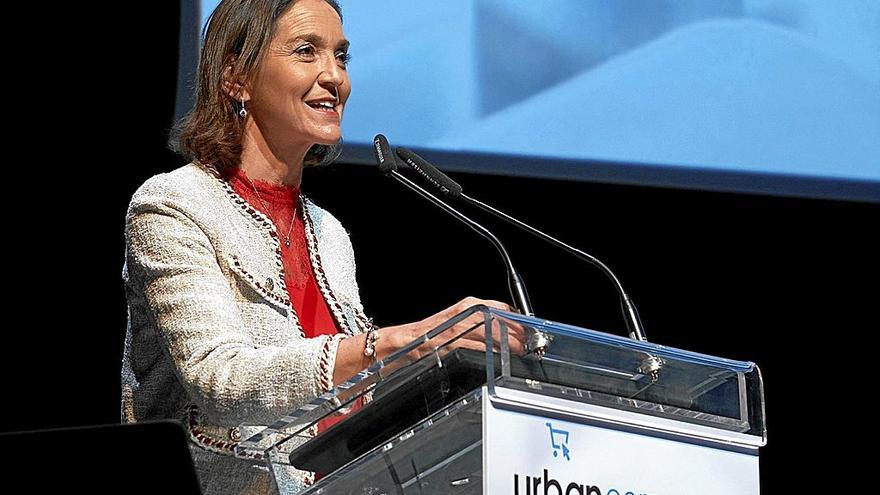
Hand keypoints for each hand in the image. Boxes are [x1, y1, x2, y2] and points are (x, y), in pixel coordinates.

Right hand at [380, 297, 527, 361]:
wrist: (406, 342)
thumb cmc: (433, 334)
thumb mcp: (460, 320)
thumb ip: (482, 322)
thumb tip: (507, 331)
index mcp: (470, 305)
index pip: (504, 308)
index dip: (519, 322)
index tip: (528, 332)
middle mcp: (467, 313)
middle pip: (503, 322)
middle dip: (519, 336)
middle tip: (528, 347)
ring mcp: (461, 329)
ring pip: (495, 336)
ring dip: (510, 347)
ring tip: (519, 355)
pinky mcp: (454, 345)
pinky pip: (480, 350)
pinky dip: (493, 356)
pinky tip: (499, 362)